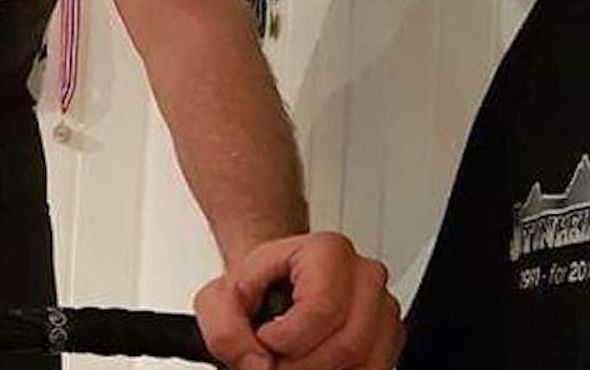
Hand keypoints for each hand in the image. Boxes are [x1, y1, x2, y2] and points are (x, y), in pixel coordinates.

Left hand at [194, 232, 403, 369]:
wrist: (272, 287)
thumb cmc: (254, 288)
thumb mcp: (218, 301)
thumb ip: (226, 332)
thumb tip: (258, 365)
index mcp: (327, 251)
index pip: (321, 309)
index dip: (287, 339)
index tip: (264, 340)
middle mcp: (364, 276)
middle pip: (347, 344)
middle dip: (302, 366)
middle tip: (276, 363)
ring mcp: (383, 308)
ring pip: (365, 364)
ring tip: (292, 363)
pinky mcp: (391, 338)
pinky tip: (314, 366)